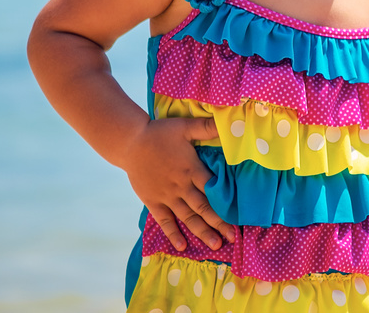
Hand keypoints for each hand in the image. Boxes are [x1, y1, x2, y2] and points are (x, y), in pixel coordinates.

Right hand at [120, 116, 234, 251]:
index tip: (238, 215)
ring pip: (187, 217)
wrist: (130, 143)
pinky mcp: (153, 202)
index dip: (226, 203)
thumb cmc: (160, 133)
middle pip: (203, 208)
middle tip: (232, 238)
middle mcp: (181, 186)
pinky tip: (182, 246)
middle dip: (218, 223)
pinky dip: (173, 233)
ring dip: (201, 231)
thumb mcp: (185, 126)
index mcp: (191, 169)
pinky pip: (165, 220)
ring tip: (215, 244)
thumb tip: (226, 123)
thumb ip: (206, 127)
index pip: (213, 190)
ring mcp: (167, 196)